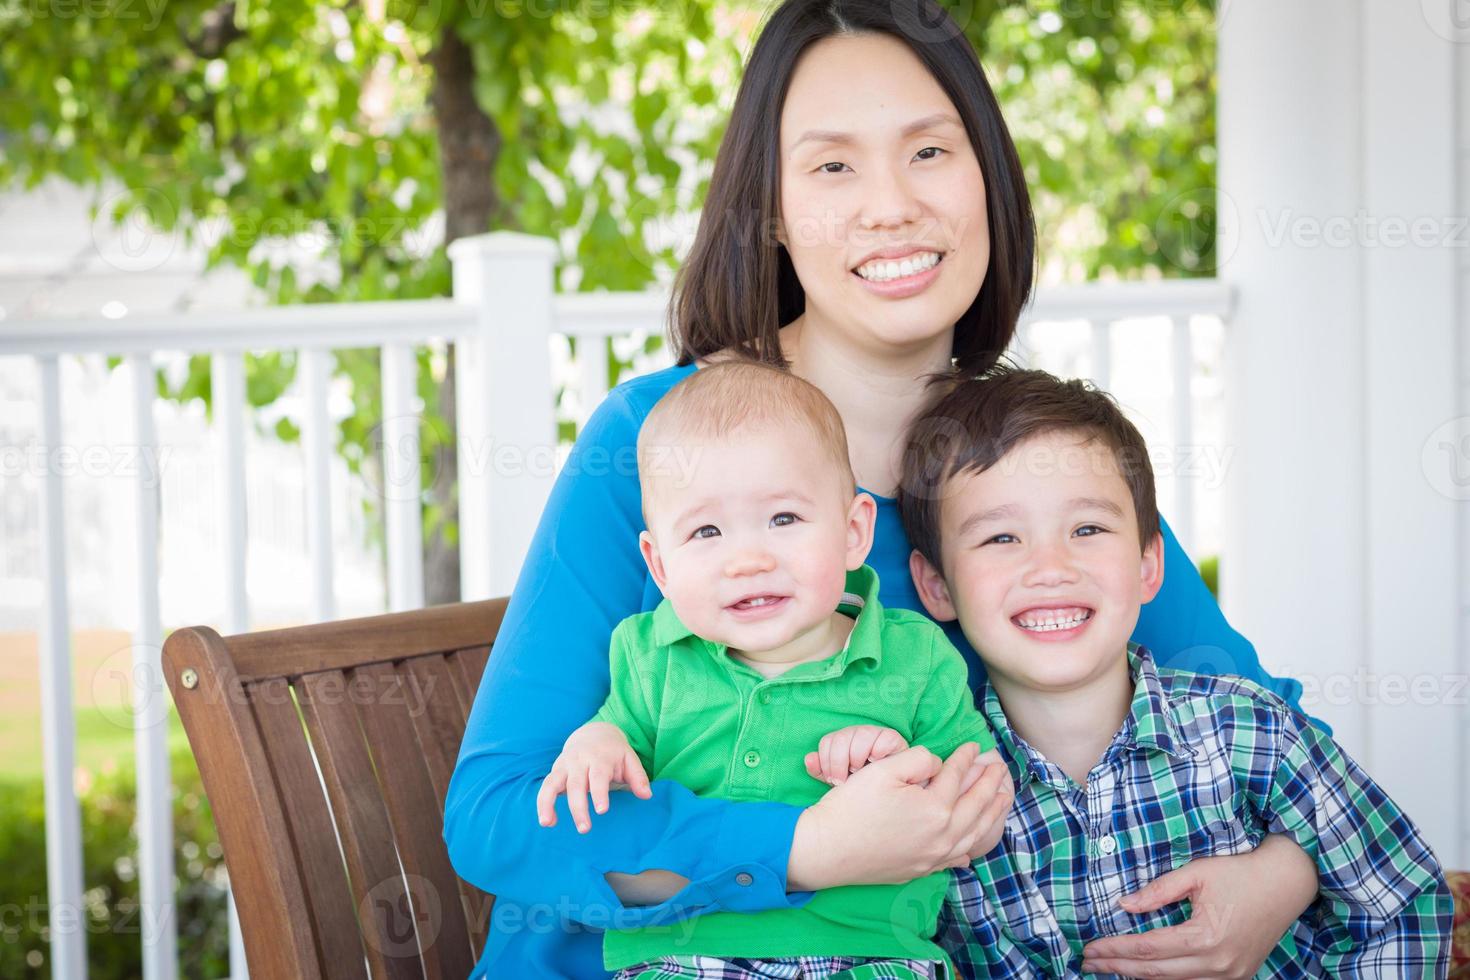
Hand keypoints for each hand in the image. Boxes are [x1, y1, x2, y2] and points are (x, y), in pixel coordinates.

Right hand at [535, 721, 651, 832]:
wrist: (593, 733)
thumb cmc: (614, 753)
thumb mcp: (630, 759)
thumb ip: (638, 778)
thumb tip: (647, 796)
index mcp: (600, 758)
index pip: (598, 777)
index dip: (599, 793)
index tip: (602, 811)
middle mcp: (579, 761)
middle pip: (576, 784)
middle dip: (578, 807)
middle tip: (584, 829)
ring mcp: (565, 765)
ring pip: (552, 783)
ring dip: (547, 803)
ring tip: (547, 823)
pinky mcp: (555, 771)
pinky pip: (545, 787)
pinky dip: (543, 803)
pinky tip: (548, 821)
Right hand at [787, 741, 1013, 890]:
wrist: (826, 849)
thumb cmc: (851, 807)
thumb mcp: (882, 770)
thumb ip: (917, 760)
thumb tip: (937, 765)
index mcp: (935, 809)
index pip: (957, 777)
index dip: (966, 758)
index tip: (974, 747)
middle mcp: (941, 837)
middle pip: (975, 807)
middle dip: (989, 785)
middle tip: (1000, 769)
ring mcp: (932, 857)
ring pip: (972, 835)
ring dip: (990, 815)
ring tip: (1001, 800)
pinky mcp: (919, 870)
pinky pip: (953, 860)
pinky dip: (967, 850)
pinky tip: (970, 849)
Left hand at [803, 725, 908, 784]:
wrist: (888, 792)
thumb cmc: (861, 785)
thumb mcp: (838, 780)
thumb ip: (821, 771)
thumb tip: (809, 759)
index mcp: (843, 740)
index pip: (827, 741)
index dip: (826, 761)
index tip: (832, 780)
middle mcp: (857, 733)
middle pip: (841, 738)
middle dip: (839, 763)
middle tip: (843, 781)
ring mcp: (876, 734)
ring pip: (861, 736)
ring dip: (857, 758)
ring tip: (860, 773)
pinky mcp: (894, 739)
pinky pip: (883, 739)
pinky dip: (878, 753)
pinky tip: (877, 764)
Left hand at [1080, 833, 1317, 977]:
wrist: (1286, 883)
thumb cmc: (1240, 872)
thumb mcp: (1196, 873)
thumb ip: (1158, 891)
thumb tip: (1124, 905)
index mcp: (1205, 938)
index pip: (1147, 948)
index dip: (1114, 949)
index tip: (1089, 948)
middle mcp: (1218, 964)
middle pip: (1155, 973)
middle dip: (1118, 968)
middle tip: (1088, 963)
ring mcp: (1230, 975)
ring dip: (1139, 979)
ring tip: (1110, 970)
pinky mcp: (1238, 976)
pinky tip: (1145, 974)